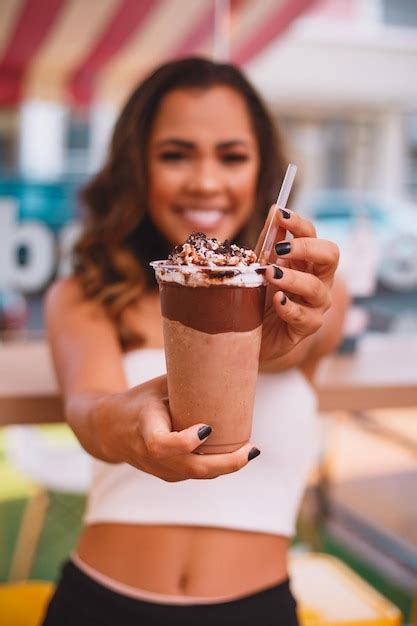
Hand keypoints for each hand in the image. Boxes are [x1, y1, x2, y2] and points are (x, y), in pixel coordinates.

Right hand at [92, 375, 259, 480]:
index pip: (161, 444)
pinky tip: (236, 453)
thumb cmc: (140, 400)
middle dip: (225, 463)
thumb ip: (188, 381)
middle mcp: (150, 454)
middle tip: (251, 450)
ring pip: (197, 475)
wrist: (110, 430)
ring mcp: (159, 469)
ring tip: (251, 451)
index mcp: (144, 426)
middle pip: (190, 468)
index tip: (207, 428)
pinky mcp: (168, 475)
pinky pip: (196, 474)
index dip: (185, 442)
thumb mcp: (157, 386)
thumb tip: (226, 359)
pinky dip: (217, 466)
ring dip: (227, 466)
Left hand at [260, 207, 339, 362]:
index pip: (312, 235)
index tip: (281, 214)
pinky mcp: (306, 327)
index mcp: (306, 261)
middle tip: (282, 247)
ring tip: (271, 274)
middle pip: (330, 256)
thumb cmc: (258, 297)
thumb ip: (267, 241)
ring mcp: (315, 305)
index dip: (299, 223)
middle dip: (308, 247)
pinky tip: (277, 300)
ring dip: (294, 279)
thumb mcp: (260, 266)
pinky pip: (305, 317)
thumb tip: (274, 210)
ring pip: (317, 288)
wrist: (249, 335)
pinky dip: (290, 307)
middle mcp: (317, 280)